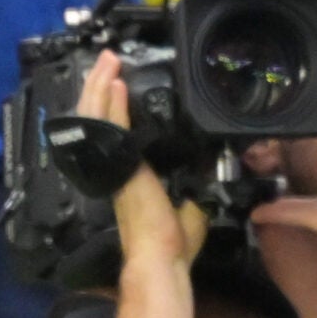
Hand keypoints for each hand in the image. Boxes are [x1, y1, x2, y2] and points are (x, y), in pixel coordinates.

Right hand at [78, 51, 206, 271]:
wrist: (163, 256)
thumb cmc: (175, 240)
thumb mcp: (193, 201)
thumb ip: (199, 181)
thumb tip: (216, 165)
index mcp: (133, 174)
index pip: (117, 133)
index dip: (113, 107)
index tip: (118, 84)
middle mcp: (118, 167)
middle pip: (100, 120)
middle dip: (102, 89)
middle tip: (107, 62)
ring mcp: (117, 166)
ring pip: (100, 119)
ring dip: (102, 88)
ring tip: (106, 63)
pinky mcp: (122, 166)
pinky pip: (112, 129)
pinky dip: (111, 105)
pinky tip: (113, 84)